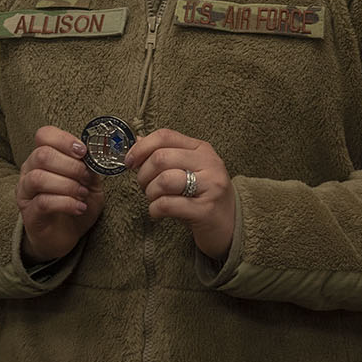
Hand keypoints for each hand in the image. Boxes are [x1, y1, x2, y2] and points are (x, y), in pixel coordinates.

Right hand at [16, 125, 106, 261]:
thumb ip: (91, 167)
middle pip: (42, 155)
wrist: (65, 235)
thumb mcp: (90, 182)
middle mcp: (29, 170)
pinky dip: (66, 203)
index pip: (44, 135)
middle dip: (70, 165)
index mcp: (43, 157)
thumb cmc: (76, 204)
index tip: (83, 152)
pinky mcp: (29, 214)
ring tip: (83, 194)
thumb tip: (98, 154)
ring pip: (38, 178)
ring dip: (67, 184)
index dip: (64, 140)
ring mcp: (26, 192)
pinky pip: (43, 202)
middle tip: (87, 178)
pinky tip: (79, 207)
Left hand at [128, 129, 234, 261]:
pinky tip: (158, 213)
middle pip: (161, 158)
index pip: (165, 136)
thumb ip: (166, 155)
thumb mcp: (189, 170)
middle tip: (145, 187)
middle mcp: (209, 163)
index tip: (129, 162)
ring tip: (155, 200)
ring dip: (150, 192)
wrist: (232, 226)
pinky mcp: (206, 210)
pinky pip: (168, 204)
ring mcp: (210, 186)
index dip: (141, 147)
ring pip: (164, 180)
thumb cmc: (203, 197)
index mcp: (202, 149)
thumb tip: (137, 141)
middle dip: (143, 174)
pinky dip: (155, 209)